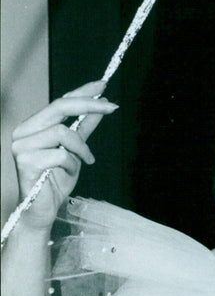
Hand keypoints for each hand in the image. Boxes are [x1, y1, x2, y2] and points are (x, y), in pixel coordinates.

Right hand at [10, 80, 117, 229]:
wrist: (42, 210)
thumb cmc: (56, 180)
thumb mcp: (76, 151)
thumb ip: (84, 129)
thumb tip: (101, 106)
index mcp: (34, 126)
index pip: (59, 101)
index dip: (82, 92)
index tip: (103, 85)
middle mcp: (23, 132)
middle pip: (59, 107)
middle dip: (89, 105)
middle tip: (112, 107)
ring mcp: (21, 146)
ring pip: (62, 132)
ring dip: (81, 148)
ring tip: (85, 161)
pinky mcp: (25, 161)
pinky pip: (60, 154)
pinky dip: (72, 163)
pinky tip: (70, 172)